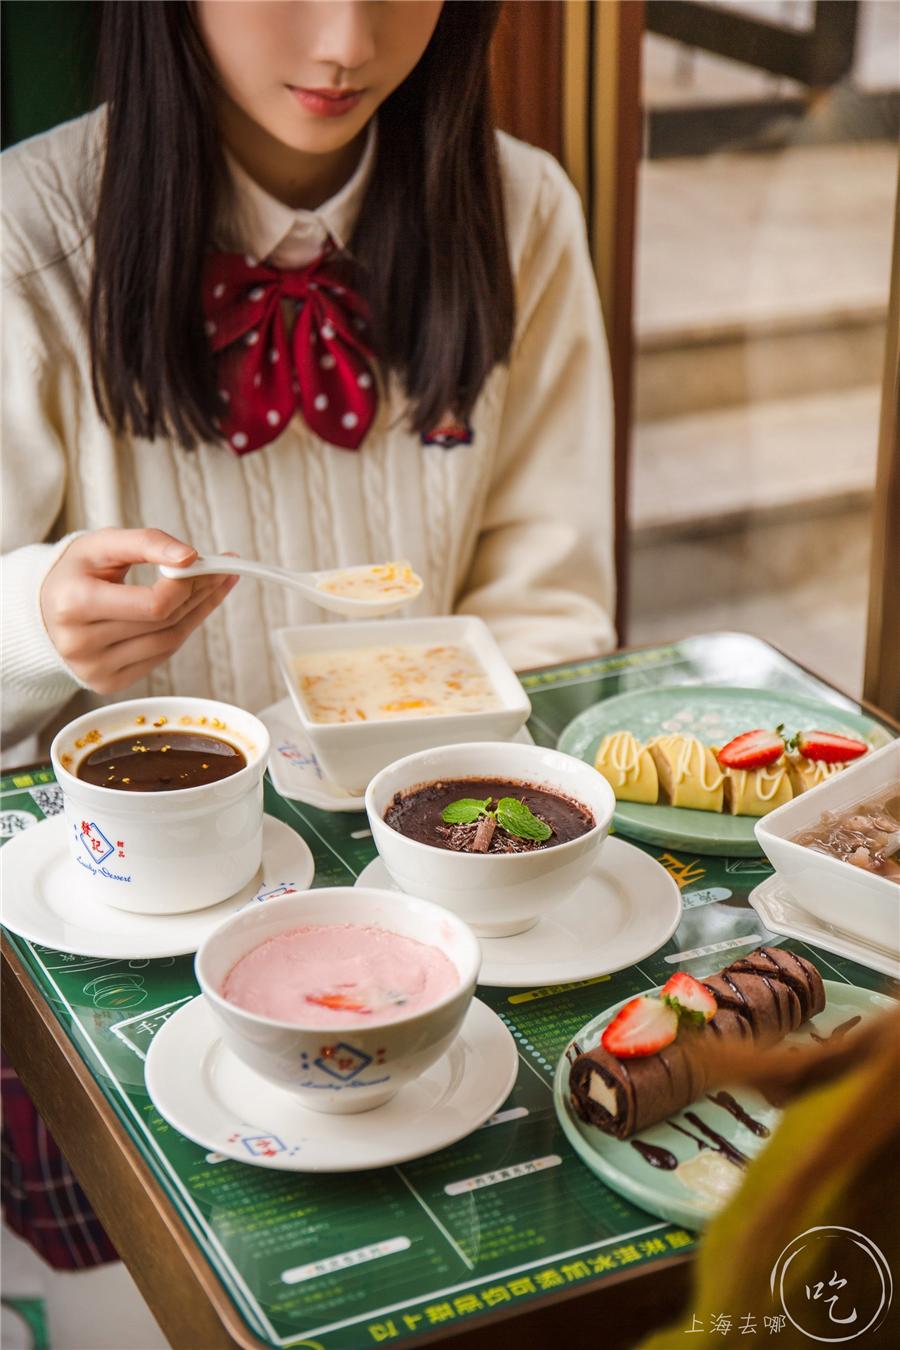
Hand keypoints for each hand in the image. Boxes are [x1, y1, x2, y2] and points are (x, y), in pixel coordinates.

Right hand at [40, 528, 237, 693]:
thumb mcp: (102, 544)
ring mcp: (93, 668)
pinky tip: (192, 609)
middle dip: (200, 592)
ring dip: (199, 612)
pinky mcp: (107, 682)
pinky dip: (182, 630)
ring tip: (214, 585)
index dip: (186, 584)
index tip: (202, 561)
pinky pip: (161, 656)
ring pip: (169, 642)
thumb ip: (146, 542)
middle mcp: (79, 643)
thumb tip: (190, 557)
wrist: (43, 608)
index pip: (153, 604)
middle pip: (164, 622)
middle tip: (221, 569)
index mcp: (73, 603)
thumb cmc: (76, 572)